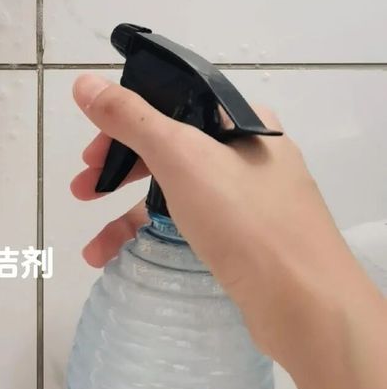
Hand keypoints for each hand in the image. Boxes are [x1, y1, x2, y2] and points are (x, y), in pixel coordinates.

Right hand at [70, 73, 373, 365]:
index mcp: (242, 120)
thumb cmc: (244, 218)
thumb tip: (84, 83)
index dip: (127, 115)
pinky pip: (185, 224)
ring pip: (174, 189)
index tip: (93, 142)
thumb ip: (130, 118)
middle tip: (83, 185)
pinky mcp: (242, 239)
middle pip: (169, 145)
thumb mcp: (181, 157)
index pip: (174, 99)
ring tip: (90, 232)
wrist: (305, 305)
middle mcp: (247, 154)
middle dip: (119, 166)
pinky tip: (111, 256)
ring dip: (125, 207)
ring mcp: (246, 199)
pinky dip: (148, 235)